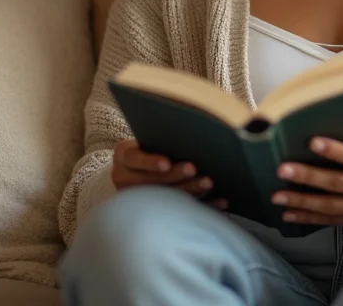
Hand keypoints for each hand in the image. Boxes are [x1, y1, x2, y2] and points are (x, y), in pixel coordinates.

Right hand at [111, 139, 226, 208]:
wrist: (134, 168)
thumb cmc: (148, 145)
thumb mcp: (146, 139)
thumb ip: (160, 138)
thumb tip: (190, 131)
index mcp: (123, 157)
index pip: (134, 159)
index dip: (150, 162)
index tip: (166, 163)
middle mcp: (125, 179)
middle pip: (151, 181)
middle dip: (175, 176)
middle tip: (194, 168)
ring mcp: (138, 197)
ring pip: (165, 197)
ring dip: (190, 191)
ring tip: (208, 183)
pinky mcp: (155, 210)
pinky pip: (181, 211)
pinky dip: (202, 206)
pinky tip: (219, 202)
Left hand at [271, 138, 342, 227]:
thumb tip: (330, 137)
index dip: (336, 151)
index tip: (312, 142)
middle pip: (341, 184)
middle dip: (309, 176)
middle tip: (283, 169)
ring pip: (332, 206)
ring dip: (303, 200)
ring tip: (278, 195)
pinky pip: (333, 221)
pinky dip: (310, 217)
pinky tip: (291, 213)